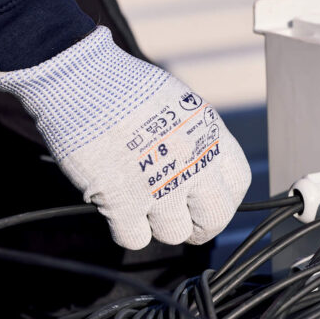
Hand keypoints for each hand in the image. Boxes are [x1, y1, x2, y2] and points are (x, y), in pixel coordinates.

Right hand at [0, 27, 250, 249]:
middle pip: (215, 218)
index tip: (208, 201)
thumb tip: (198, 165)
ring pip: (175, 233)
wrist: (82, 79)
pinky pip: (135, 239)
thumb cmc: (124, 85)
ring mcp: (161, 186)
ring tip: (143, 207)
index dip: (225, 198)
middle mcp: (194, 165)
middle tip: (184, 223)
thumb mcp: (180, 104)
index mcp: (211, 137)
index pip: (238, 184)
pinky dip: (127, 231)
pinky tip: (118, 212)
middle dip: (200, 226)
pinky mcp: (124, 201)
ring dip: (159, 226)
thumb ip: (195, 138)